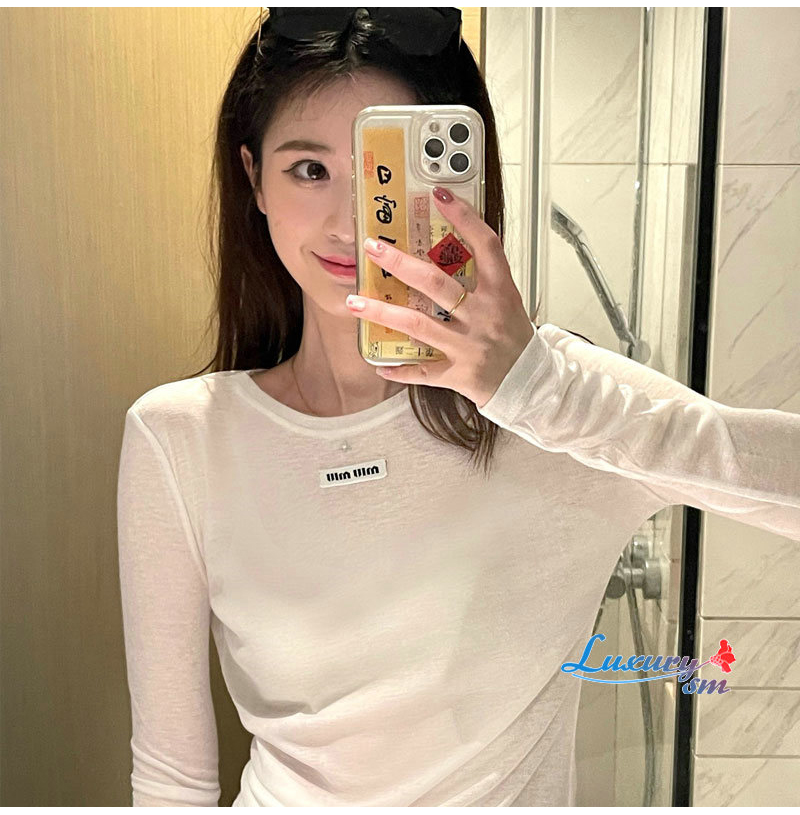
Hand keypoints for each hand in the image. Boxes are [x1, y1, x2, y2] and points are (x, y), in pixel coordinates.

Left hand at [345, 186, 534, 408]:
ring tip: (354, 302)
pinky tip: (378, 364)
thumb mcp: (508, 300)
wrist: (532, 380)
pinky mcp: (459, 374)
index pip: (485, 245)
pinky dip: (400, 370)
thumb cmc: (515, 337)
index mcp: (500, 292)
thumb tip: (446, 247)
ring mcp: (469, 346)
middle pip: (436, 283)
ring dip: (383, 313)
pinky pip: (423, 372)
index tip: (439, 194)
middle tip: (372, 248)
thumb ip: (482, 277)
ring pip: (419, 325)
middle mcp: (484, 315)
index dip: (464, 217)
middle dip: (399, 263)